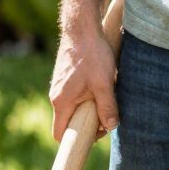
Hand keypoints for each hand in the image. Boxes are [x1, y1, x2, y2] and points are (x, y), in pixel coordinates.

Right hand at [49, 21, 118, 140]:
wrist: (81, 28)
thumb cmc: (92, 55)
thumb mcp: (104, 84)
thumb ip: (108, 107)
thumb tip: (112, 126)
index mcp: (62, 102)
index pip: (60, 134)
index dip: (75, 141)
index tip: (94, 136)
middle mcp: (56, 96)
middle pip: (68, 122)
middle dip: (87, 124)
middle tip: (106, 116)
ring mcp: (59, 87)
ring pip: (72, 108)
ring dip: (88, 109)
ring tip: (104, 98)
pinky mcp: (64, 79)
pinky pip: (73, 97)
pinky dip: (86, 98)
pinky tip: (98, 87)